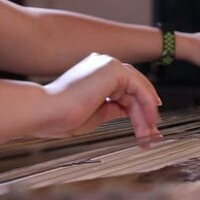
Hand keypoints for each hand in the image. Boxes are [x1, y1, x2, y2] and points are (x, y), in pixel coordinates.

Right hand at [41, 53, 160, 146]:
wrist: (46, 113)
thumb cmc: (61, 117)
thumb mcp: (98, 114)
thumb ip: (115, 109)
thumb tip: (132, 112)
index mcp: (95, 74)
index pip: (125, 91)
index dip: (139, 110)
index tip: (148, 128)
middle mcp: (102, 65)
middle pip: (134, 90)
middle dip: (145, 114)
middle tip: (152, 136)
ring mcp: (107, 64)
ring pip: (138, 89)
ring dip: (146, 114)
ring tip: (150, 134)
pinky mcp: (112, 68)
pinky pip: (138, 86)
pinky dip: (147, 103)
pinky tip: (149, 119)